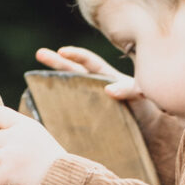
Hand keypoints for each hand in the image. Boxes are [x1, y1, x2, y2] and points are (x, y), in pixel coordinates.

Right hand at [35, 44, 166, 141]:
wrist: (151, 133)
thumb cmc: (147, 110)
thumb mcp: (141, 95)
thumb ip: (129, 89)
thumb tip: (109, 89)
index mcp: (107, 78)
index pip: (90, 62)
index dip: (77, 56)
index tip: (63, 51)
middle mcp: (96, 87)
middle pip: (74, 71)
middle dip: (57, 62)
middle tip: (39, 53)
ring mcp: (91, 102)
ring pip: (69, 91)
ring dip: (53, 86)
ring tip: (33, 84)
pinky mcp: (89, 119)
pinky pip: (71, 113)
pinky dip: (57, 112)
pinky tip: (43, 114)